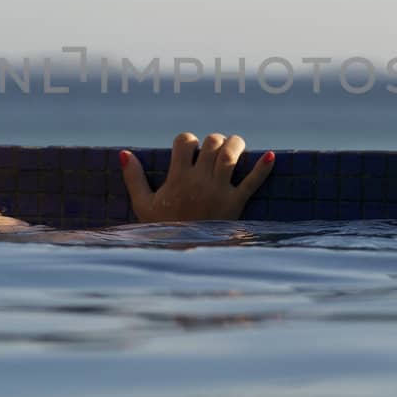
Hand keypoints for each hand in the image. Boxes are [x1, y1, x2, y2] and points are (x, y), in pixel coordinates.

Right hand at [119, 132, 274, 221]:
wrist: (185, 255)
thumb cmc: (164, 229)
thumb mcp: (143, 205)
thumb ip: (134, 178)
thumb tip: (124, 153)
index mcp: (178, 178)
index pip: (185, 142)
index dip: (187, 141)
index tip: (188, 150)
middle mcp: (200, 180)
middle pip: (211, 143)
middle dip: (213, 141)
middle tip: (213, 150)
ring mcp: (219, 190)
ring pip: (231, 154)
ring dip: (235, 144)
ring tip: (234, 146)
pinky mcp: (236, 203)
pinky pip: (253, 182)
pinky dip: (263, 168)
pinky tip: (271, 156)